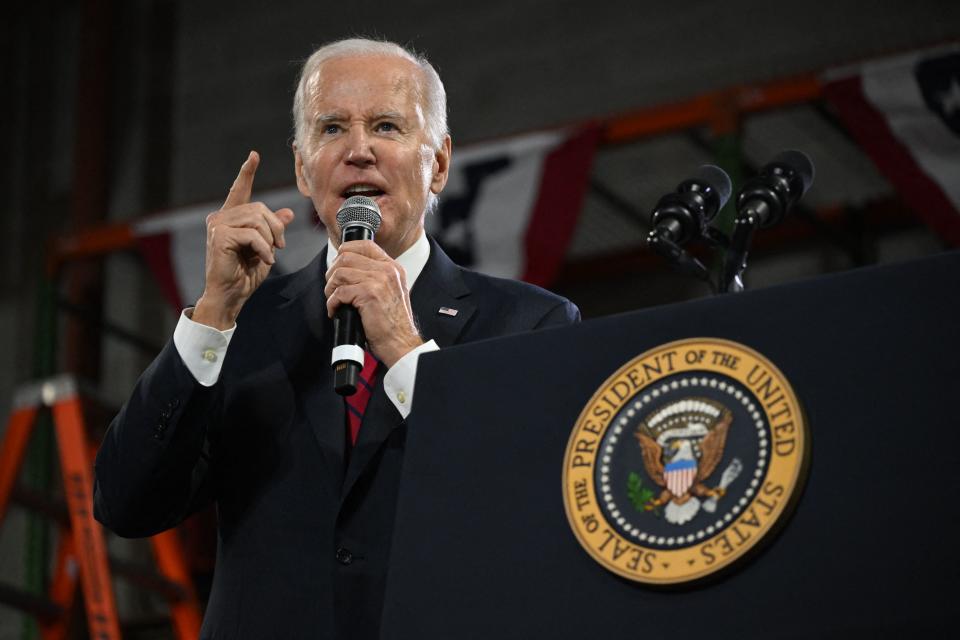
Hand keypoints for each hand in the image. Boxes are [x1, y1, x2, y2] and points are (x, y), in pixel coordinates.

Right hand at [193, 151, 294, 329]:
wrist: (231, 295)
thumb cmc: (244, 275)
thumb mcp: (265, 248)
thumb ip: (272, 230)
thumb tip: (286, 213)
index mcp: (230, 219)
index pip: (239, 190)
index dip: (247, 173)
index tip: (254, 156)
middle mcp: (221, 218)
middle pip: (259, 208)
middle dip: (276, 228)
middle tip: (279, 246)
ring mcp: (218, 226)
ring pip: (258, 220)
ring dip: (271, 239)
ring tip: (270, 255)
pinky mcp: (220, 237)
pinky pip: (253, 234)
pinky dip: (264, 249)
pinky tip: (265, 260)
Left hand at [324, 240, 423, 367]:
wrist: (401, 342)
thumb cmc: (393, 323)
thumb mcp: (390, 292)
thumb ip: (375, 277)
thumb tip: (347, 270)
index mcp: (393, 268)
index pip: (365, 245)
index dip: (345, 251)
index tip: (337, 266)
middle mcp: (387, 270)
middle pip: (346, 257)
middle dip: (332, 272)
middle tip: (333, 288)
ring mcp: (379, 281)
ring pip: (340, 272)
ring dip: (330, 288)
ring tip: (334, 301)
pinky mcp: (369, 294)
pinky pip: (339, 292)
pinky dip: (333, 303)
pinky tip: (337, 311)